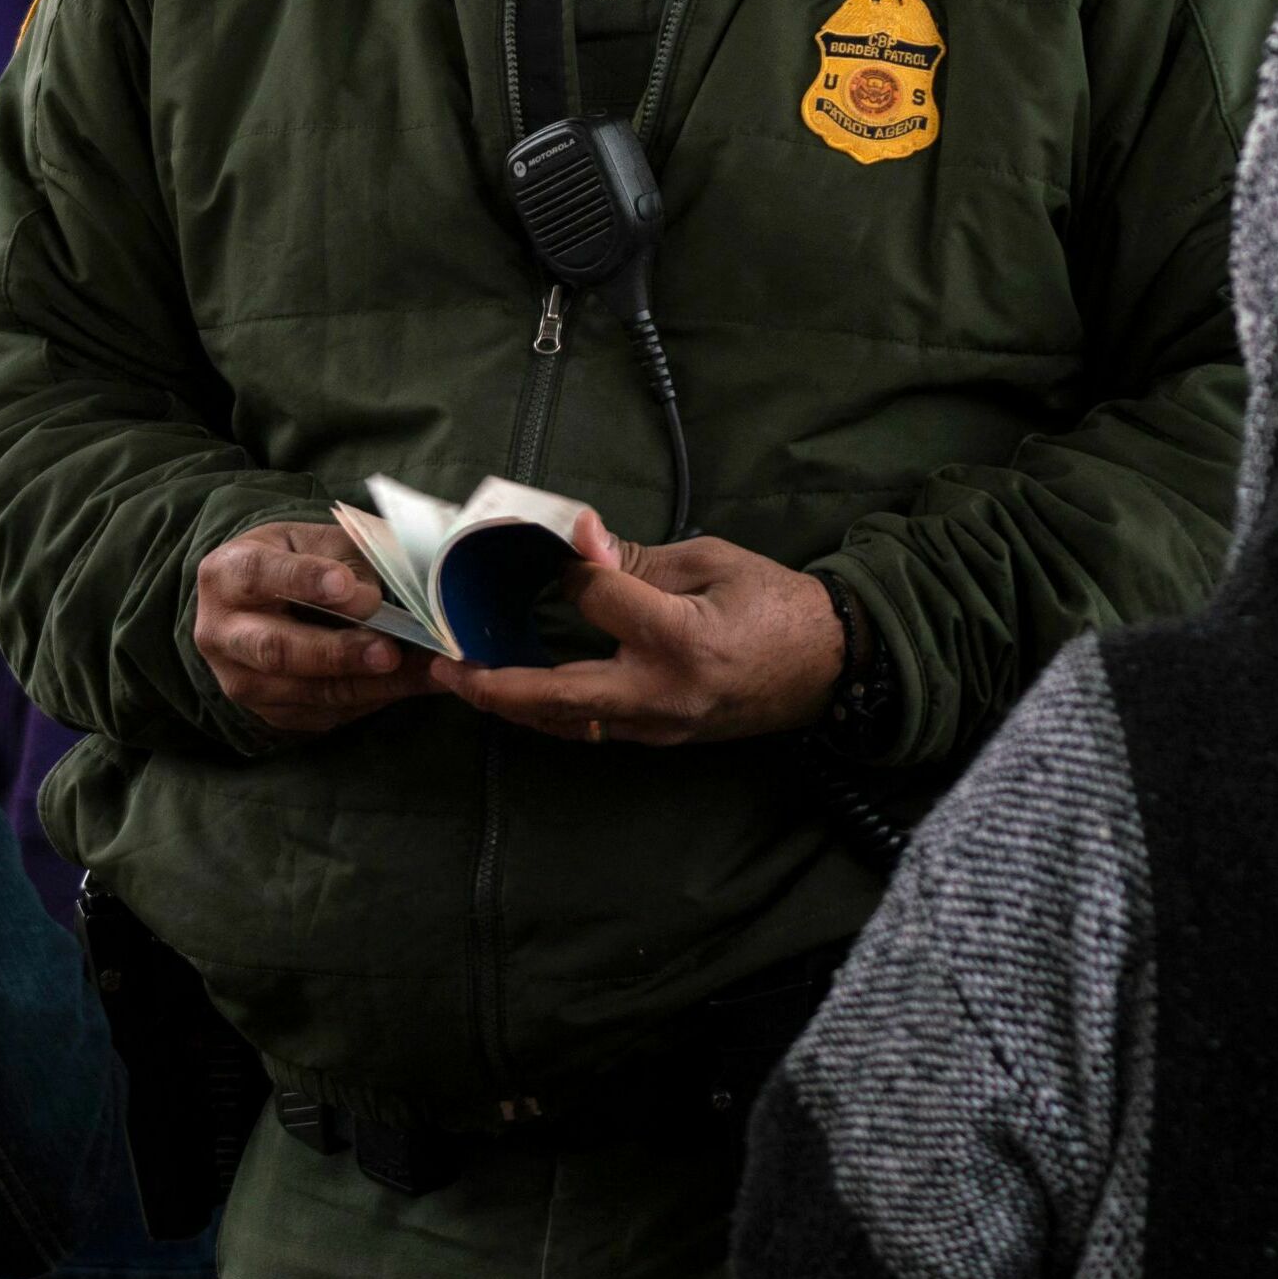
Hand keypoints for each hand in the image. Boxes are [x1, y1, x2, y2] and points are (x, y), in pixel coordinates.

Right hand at [194, 521, 439, 737]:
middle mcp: (222, 632)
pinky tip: (413, 683)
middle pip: (275, 648)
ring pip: (305, 690)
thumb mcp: (315, 541)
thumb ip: (345, 558)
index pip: (259, 575)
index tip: (346, 584)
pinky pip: (324, 713)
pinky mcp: (270, 712)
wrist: (265, 604)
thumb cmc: (296, 562)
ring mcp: (240, 679)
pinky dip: (373, 699)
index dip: (303, 580)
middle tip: (388, 651)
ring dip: (370, 684)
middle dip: (337, 652)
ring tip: (422, 671)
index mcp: (226, 573)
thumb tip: (370, 600)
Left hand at [429, 512, 840, 746]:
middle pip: (555, 696)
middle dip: (491, 684)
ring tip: (464, 679)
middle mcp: (662, 694)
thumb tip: (577, 543)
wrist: (832, 667)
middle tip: (444, 666)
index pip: (597, 598)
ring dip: (511, 703)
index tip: (556, 541)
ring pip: (566, 722)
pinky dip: (548, 710)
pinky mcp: (660, 737)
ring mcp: (660, 725)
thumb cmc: (776, 604)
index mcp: (680, 639)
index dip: (572, 566)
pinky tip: (518, 689)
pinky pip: (591, 727)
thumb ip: (640, 560)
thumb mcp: (712, 561)